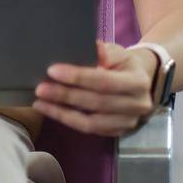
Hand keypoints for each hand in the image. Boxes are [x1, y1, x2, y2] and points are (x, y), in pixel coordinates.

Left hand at [32, 39, 157, 136]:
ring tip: (40, 103)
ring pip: (91, 122)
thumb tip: (91, 49)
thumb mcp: (118, 52)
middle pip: (96, 103)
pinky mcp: (118, 133)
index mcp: (138, 82)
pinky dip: (68, 120)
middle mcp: (137, 105)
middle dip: (65, 96)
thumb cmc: (123, 63)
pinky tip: (51, 110)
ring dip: (62, 112)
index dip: (78, 77)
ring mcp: (129, 123)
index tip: (53, 71)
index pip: (104, 81)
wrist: (141, 81)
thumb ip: (104, 52)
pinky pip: (90, 130)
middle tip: (40, 88)